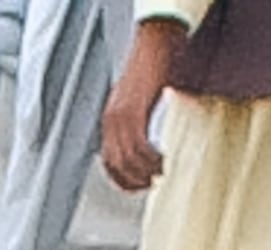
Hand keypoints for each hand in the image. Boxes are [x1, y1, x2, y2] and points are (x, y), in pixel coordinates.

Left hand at [99, 13, 182, 187]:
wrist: (154, 43)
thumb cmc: (152, 69)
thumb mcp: (139, 102)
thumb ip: (138, 123)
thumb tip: (148, 147)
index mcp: (109, 120)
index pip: (109, 163)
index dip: (123, 180)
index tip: (139, 186)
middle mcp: (110, 120)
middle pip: (117, 165)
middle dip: (136, 180)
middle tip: (153, 182)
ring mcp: (119, 116)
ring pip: (128, 159)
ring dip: (145, 171)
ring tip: (160, 172)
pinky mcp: (132, 111)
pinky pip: (139, 147)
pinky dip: (151, 159)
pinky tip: (161, 161)